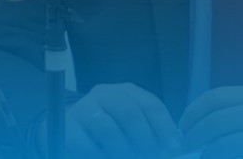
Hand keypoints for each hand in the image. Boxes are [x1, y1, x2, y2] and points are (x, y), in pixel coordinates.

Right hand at [44, 83, 182, 158]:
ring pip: (108, 129)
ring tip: (129, 158)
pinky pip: (87, 144)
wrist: (72, 128)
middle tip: (151, 155)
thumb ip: (151, 131)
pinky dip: (100, 154)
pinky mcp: (68, 127)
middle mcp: (105, 94)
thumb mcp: (131, 124)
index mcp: (126, 91)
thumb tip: (174, 147)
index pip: (150, 105)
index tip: (174, 148)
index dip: (164, 128)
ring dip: (123, 149)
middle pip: (130, 113)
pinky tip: (105, 156)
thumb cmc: (111, 128)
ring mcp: (84, 108)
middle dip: (145, 140)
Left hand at [179, 86, 242, 158]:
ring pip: (223, 145)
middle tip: (185, 147)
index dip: (191, 114)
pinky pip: (236, 158)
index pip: (212, 99)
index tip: (182, 127)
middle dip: (193, 137)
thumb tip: (187, 126)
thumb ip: (227, 110)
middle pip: (215, 122)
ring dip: (205, 153)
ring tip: (200, 156)